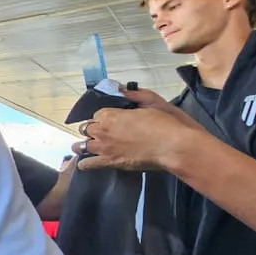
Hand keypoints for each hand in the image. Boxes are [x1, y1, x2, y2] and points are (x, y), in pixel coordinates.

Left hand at [75, 99, 202, 171]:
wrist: (173, 146)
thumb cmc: (165, 123)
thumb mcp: (152, 102)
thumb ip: (134, 95)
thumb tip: (122, 89)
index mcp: (110, 115)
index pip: (97, 114)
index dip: (104, 117)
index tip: (110, 121)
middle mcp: (102, 131)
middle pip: (87, 129)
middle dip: (93, 130)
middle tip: (102, 133)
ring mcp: (104, 148)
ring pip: (82, 146)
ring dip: (84, 145)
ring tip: (88, 147)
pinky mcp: (109, 162)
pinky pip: (87, 164)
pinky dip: (85, 164)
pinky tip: (85, 163)